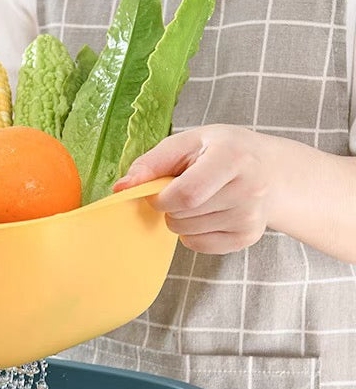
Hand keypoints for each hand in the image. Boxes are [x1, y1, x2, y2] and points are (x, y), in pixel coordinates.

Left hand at [113, 124, 275, 253]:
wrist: (270, 170)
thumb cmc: (222, 152)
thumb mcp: (188, 143)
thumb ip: (151, 163)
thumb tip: (120, 188)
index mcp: (232, 158)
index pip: (185, 195)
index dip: (160, 198)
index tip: (159, 190)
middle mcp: (249, 189)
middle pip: (182, 216)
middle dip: (168, 207)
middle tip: (183, 189)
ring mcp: (250, 217)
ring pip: (186, 232)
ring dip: (179, 219)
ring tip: (200, 199)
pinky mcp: (247, 237)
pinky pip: (197, 245)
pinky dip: (191, 233)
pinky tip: (208, 214)